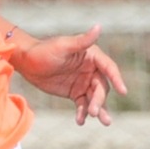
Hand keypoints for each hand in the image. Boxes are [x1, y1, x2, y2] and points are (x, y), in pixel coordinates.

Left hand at [12, 24, 127, 125]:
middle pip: (102, 87)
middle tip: (93, 112)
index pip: (109, 68)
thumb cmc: (44, 50)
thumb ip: (82, 41)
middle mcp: (91, 69)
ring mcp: (84, 82)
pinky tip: (79, 121)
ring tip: (104, 122)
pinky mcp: (75, 93)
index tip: (123, 91)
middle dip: (100, 100)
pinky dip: (82, 113)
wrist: (27, 62)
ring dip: (98, 110)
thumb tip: (99, 26)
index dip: (117, 79)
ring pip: (95, 98)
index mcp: (92, 56)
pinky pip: (83, 105)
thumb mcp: (63, 46)